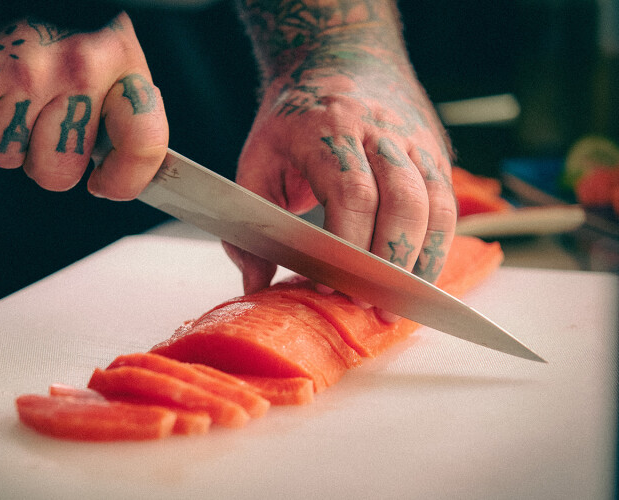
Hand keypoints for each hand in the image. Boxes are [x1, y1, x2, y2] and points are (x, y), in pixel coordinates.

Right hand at [0, 13, 167, 197]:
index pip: (143, 142)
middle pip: (59, 173)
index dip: (125, 178)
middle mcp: (77, 69)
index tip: (106, 184)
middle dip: (43, 159)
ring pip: (8, 158)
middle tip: (37, 119)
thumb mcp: (102, 46)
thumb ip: (116, 103)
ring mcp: (22, 76)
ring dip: (3, 135)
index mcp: (118, 58)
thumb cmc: (48, 16)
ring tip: (6, 89)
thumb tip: (122, 162)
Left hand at [226, 4, 456, 319]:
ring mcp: (414, 139)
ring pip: (436, 205)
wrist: (340, 56)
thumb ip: (251, 221)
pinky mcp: (434, 152)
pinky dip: (437, 247)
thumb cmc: (293, 119)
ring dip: (420, 261)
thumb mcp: (257, 158)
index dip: (347, 244)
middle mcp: (380, 130)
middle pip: (402, 202)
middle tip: (367, 305)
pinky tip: (418, 279)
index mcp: (328, 127)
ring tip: (396, 305)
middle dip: (388, 262)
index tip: (330, 286)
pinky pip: (448, 205)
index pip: (351, 192)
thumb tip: (256, 283)